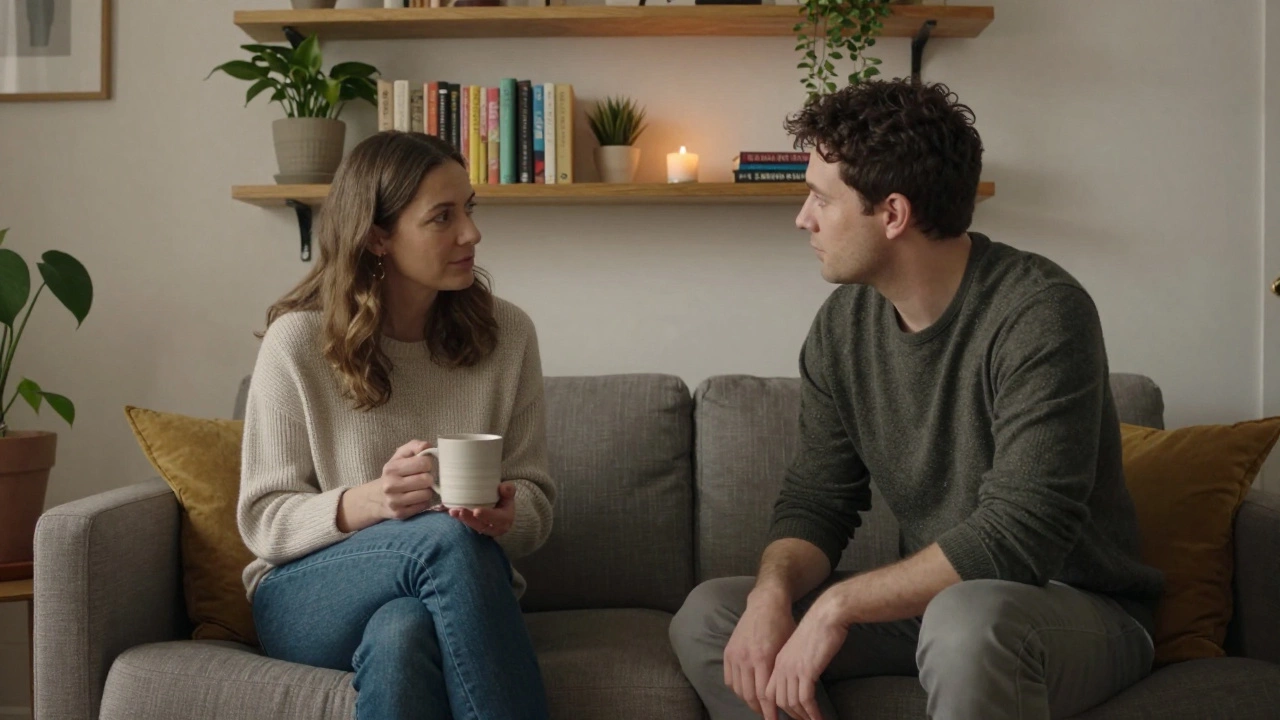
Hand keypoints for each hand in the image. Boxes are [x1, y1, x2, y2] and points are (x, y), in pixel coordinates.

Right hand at [338, 440, 437, 531]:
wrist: (376, 497)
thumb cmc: (394, 473)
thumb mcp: (400, 456)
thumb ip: (415, 446)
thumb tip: (428, 446)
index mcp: (391, 468)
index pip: (424, 463)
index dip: (428, 463)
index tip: (423, 465)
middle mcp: (390, 485)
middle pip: (426, 479)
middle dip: (428, 477)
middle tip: (422, 477)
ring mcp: (394, 502)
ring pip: (426, 494)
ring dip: (427, 490)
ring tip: (419, 488)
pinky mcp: (400, 514)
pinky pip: (424, 505)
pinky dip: (423, 501)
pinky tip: (416, 497)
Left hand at [448, 482, 516, 537]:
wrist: (500, 505)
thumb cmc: (504, 498)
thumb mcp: (508, 493)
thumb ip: (508, 489)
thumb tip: (504, 487)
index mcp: (505, 519)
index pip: (497, 519)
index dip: (487, 515)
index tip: (476, 511)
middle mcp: (495, 527)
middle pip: (482, 525)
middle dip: (470, 519)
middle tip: (460, 511)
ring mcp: (485, 529)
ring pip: (473, 526)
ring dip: (462, 519)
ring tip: (453, 512)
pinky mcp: (476, 527)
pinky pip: (468, 524)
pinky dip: (460, 519)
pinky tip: (452, 512)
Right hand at [723, 588, 795, 719]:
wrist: (766, 603)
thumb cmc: (783, 625)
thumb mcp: (787, 648)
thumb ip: (781, 671)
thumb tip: (782, 694)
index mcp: (762, 659)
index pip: (764, 695)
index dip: (770, 712)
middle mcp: (745, 659)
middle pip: (750, 696)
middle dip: (759, 710)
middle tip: (768, 716)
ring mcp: (734, 655)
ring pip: (738, 690)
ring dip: (748, 701)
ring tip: (759, 706)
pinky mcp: (728, 652)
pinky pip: (729, 679)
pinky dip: (737, 689)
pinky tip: (746, 691)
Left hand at [766, 596, 846, 719]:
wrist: (826, 614)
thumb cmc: (817, 628)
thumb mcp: (798, 648)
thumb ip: (794, 663)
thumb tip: (798, 680)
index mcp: (776, 660)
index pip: (768, 691)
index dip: (774, 707)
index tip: (785, 716)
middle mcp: (781, 666)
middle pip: (777, 700)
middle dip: (790, 715)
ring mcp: (792, 668)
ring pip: (791, 702)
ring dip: (802, 716)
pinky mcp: (807, 670)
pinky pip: (806, 699)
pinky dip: (812, 713)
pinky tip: (819, 718)